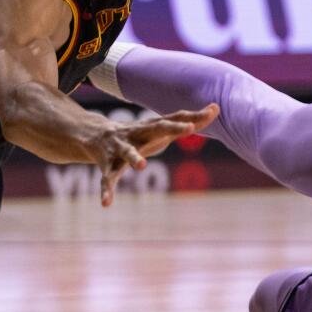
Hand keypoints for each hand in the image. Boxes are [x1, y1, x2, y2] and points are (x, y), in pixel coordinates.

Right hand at [92, 104, 218, 205]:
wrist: (95, 134)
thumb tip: (216, 108)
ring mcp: (121, 148)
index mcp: (151, 126)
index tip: (212, 112)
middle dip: (173, 127)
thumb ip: (188, 121)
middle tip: (190, 129)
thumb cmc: (139, 133)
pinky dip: (106, 191)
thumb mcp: (161, 128)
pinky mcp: (108, 165)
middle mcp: (137, 133)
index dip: (192, 118)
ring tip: (143, 166)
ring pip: (128, 152)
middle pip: (156, 128)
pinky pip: (107, 179)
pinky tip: (106, 203)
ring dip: (135, 158)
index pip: (175, 119)